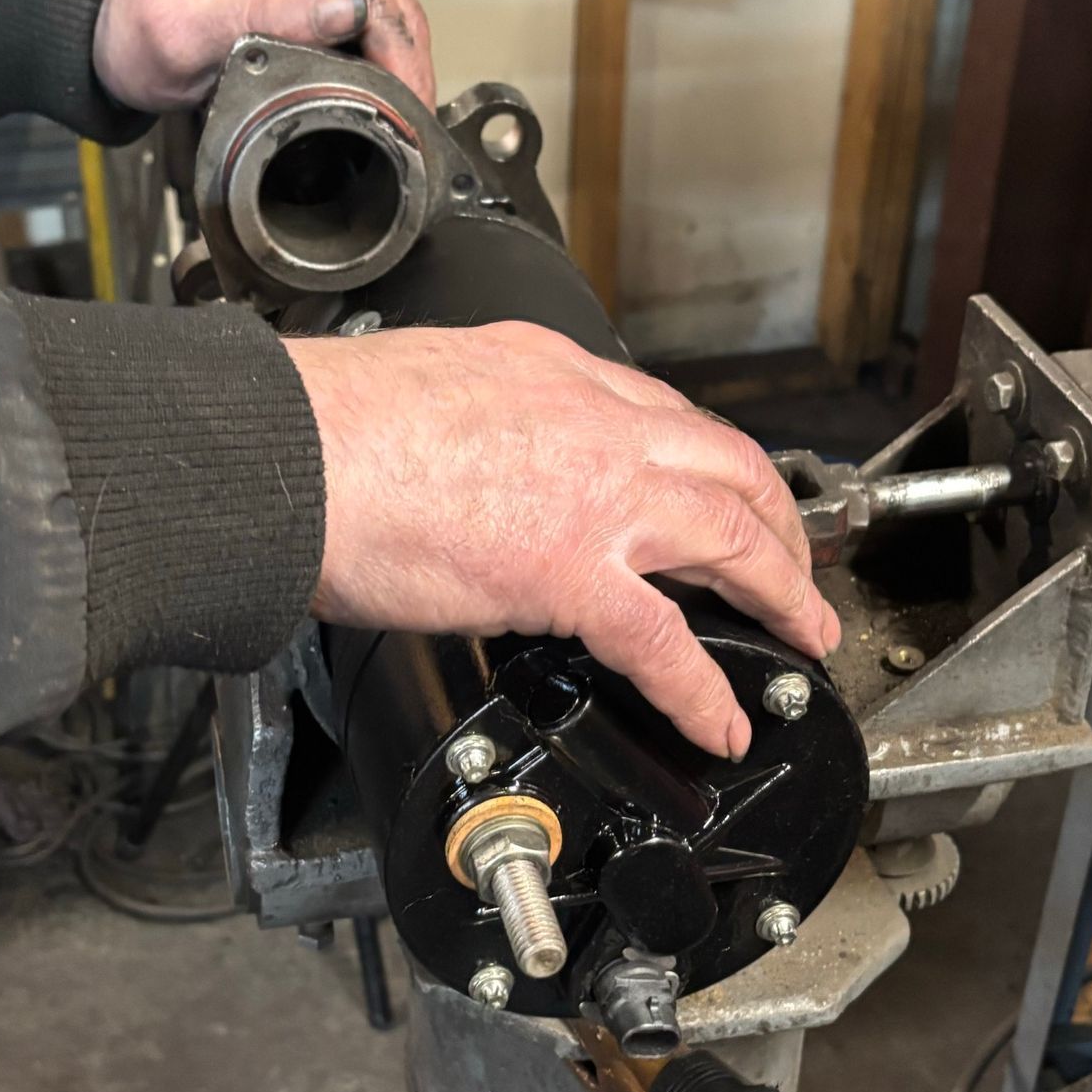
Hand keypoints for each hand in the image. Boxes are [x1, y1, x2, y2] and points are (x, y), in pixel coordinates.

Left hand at [92, 0, 433, 113]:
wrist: (113, 12)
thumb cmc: (139, 23)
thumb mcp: (188, 33)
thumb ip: (268, 15)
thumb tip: (348, 7)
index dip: (400, 64)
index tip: (407, 119)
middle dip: (408, 65)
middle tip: (409, 129)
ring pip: (388, 0)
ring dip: (399, 55)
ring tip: (397, 113)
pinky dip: (379, 42)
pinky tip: (376, 80)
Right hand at [286, 322, 840, 760]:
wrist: (289, 451)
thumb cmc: (329, 426)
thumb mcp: (434, 385)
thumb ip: (481, 420)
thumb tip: (474, 463)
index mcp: (555, 371)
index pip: (666, 415)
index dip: (713, 465)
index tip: (728, 495)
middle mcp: (593, 420)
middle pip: (729, 468)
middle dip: (778, 524)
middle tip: (797, 572)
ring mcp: (594, 493)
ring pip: (731, 538)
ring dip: (780, 593)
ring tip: (802, 637)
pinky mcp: (569, 569)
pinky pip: (666, 640)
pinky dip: (703, 687)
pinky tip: (720, 720)